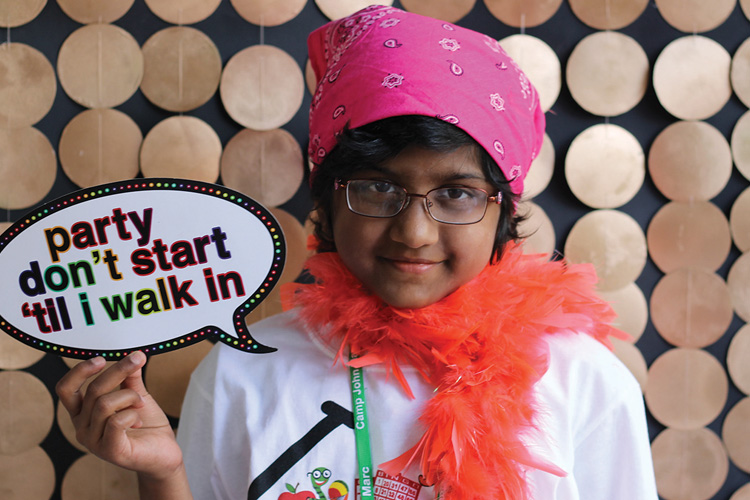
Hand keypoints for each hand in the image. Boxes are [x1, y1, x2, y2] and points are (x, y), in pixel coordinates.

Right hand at [56, 351, 183, 481]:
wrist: (163, 452)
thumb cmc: (147, 425)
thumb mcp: (136, 395)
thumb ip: (129, 378)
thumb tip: (131, 355)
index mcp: (83, 413)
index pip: (66, 389)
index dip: (79, 372)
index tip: (102, 358)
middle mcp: (82, 427)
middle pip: (93, 390)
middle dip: (118, 370)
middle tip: (138, 359)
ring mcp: (93, 441)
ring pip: (104, 404)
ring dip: (130, 396)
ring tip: (141, 402)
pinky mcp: (109, 451)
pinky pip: (116, 421)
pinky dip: (132, 414)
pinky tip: (138, 421)